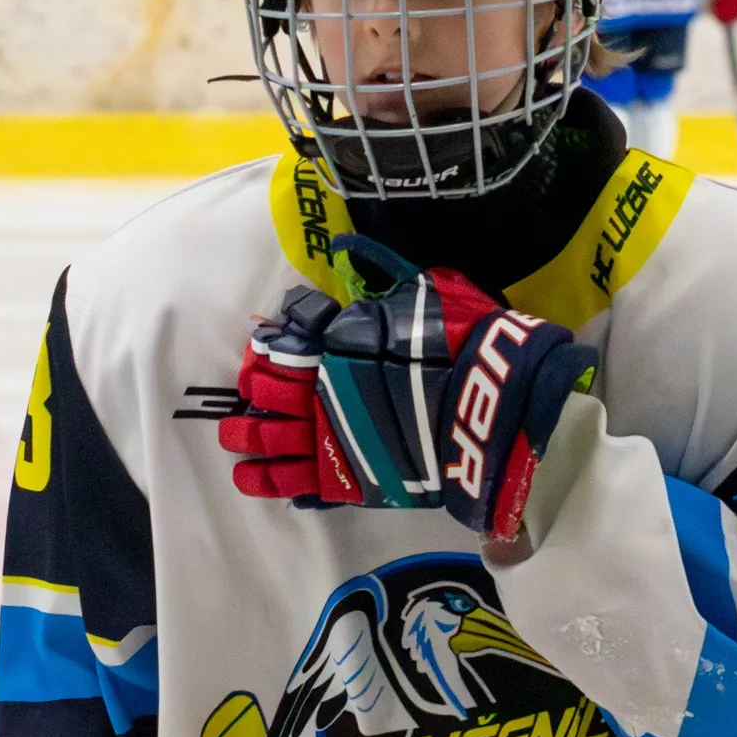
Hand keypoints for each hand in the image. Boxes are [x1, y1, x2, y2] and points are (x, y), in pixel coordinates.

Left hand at [218, 237, 598, 538]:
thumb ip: (382, 271)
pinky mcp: (355, 481)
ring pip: (277, 445)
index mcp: (338, 344)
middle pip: (272, 398)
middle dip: (252, 400)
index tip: (258, 355)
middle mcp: (326, 391)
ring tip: (238, 444)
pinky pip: (306, 487)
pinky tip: (262, 483)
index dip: (268, 353)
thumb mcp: (426, 288)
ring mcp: (337, 439)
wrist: (498, 405)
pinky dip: (282, 487)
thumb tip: (348, 249)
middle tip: (243, 404)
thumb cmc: (466, 338)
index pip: (286, 346)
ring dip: (251, 443)